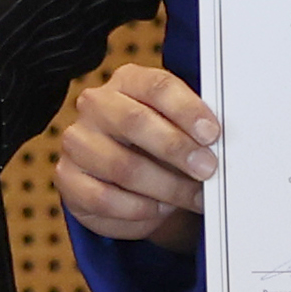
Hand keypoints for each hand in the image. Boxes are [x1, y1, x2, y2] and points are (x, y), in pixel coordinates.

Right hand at [55, 61, 221, 243]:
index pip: (156, 86)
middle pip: (134, 121)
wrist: (127, 181)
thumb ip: (196, 131)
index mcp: (128, 82)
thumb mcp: (180, 130)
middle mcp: (97, 105)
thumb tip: (223, 145)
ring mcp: (77, 141)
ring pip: (121, 166)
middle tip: (207, 169)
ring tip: (191, 197)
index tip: (212, 133)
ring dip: (164, 187)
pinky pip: (104, 199)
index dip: (186, 109)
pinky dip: (138, 209)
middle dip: (176, 148)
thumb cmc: (159, 148)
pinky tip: (158, 209)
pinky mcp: (67, 177)